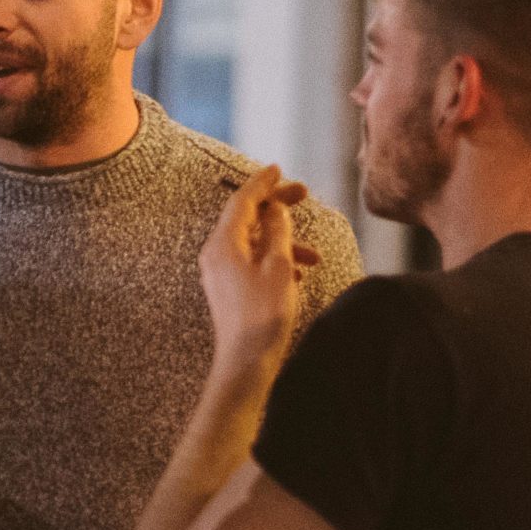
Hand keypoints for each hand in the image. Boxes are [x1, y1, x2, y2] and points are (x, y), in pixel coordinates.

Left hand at [200, 167, 319, 374]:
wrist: (245, 360)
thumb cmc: (263, 315)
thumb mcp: (279, 266)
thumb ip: (278, 232)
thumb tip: (275, 209)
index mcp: (223, 244)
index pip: (242, 201)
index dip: (262, 183)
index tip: (278, 169)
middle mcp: (215, 254)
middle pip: (247, 218)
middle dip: (277, 207)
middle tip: (305, 194)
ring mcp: (220, 272)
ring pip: (254, 242)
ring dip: (285, 241)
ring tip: (315, 255)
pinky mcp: (228, 288)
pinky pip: (253, 262)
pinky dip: (276, 260)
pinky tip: (300, 274)